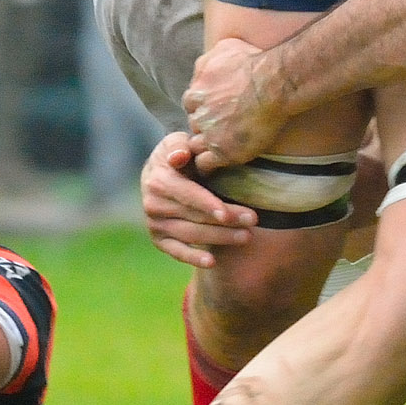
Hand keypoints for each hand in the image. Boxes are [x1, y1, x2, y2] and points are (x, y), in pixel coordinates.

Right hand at [141, 133, 255, 269]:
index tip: (228, 214)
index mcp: (159, 181)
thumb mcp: (177, 142)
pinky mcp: (159, 239)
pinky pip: (176, 252)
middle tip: (252, 222)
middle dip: (225, 221)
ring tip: (246, 237)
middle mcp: (153, 205)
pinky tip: (212, 262)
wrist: (158, 172)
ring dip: (219, 238)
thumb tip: (179, 156)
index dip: (208, 205)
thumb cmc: (178, 153)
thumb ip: (180, 146)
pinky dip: (193, 258)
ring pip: (190, 235)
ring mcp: (155, 224)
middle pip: (195, 217)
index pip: (188, 195)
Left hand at [183, 39, 295, 167]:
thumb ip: (209, 59)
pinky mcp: (222, 151)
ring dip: (205, 146)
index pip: (191, 104)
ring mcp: (209, 133)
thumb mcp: (225, 48)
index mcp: (197, 90)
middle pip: (194, 124)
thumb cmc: (255, 62)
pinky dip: (208, 165)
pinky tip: (219, 162)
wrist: (274, 83)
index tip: (215, 110)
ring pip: (196, 145)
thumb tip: (205, 62)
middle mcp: (199, 112)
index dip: (203, 107)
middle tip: (220, 128)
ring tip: (219, 147)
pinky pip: (204, 164)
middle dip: (204, 126)